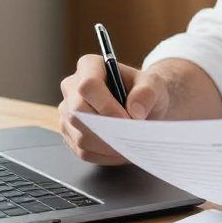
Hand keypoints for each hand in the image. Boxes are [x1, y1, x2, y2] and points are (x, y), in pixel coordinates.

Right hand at [58, 54, 172, 163]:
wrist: (142, 106)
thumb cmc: (144, 90)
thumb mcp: (153, 84)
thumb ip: (147, 92)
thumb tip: (134, 110)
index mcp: (89, 66)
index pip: (87, 85)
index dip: (106, 105)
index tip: (127, 119)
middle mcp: (72, 87)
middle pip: (78, 114)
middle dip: (106, 130)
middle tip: (129, 136)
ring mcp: (68, 112)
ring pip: (80, 137)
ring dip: (108, 146)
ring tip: (129, 143)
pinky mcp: (70, 134)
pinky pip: (83, 152)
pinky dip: (105, 156)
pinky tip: (121, 150)